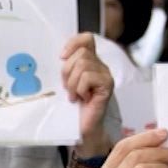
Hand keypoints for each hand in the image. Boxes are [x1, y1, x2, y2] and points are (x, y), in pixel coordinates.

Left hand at [61, 33, 113, 155]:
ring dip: (72, 83)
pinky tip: (80, 99)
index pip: (86, 38)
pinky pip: (87, 77)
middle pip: (81, 53)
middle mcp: (100, 65)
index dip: (73, 43)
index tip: (61, 57)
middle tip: (67, 87)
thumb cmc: (71, 107)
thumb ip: (65, 66)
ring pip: (83, 65)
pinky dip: (79, 89)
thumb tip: (59, 56)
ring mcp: (105, 75)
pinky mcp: (107, 85)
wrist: (82, 128)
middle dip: (67, 71)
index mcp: (90, 61)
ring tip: (73, 95)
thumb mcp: (64, 82)